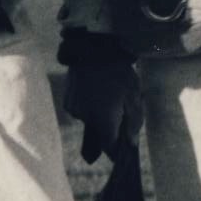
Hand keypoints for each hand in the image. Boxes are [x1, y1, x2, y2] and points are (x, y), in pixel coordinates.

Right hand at [58, 28, 140, 162]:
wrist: (91, 47)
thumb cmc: (118, 71)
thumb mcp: (133, 95)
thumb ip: (134, 122)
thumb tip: (130, 142)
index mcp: (104, 120)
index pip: (110, 148)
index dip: (117, 151)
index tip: (123, 153)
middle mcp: (85, 119)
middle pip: (100, 134)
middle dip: (111, 128)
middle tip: (121, 111)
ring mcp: (74, 110)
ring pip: (91, 120)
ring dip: (100, 114)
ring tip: (108, 93)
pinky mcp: (67, 101)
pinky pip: (81, 110)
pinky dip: (89, 105)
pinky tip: (96, 88)